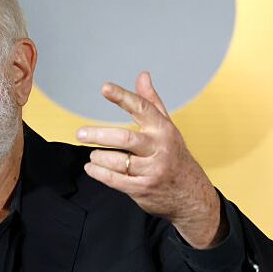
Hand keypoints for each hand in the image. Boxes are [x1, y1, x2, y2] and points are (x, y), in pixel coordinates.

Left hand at [77, 71, 224, 248]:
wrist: (191, 195)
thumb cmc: (175, 157)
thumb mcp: (167, 128)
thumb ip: (152, 102)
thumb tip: (142, 76)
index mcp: (163, 130)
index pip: (142, 108)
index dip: (123, 97)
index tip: (105, 88)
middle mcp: (159, 149)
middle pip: (125, 138)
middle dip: (99, 135)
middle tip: (81, 133)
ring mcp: (152, 170)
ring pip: (118, 161)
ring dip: (99, 157)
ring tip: (93, 154)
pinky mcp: (143, 189)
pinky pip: (115, 180)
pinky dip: (99, 173)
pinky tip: (92, 167)